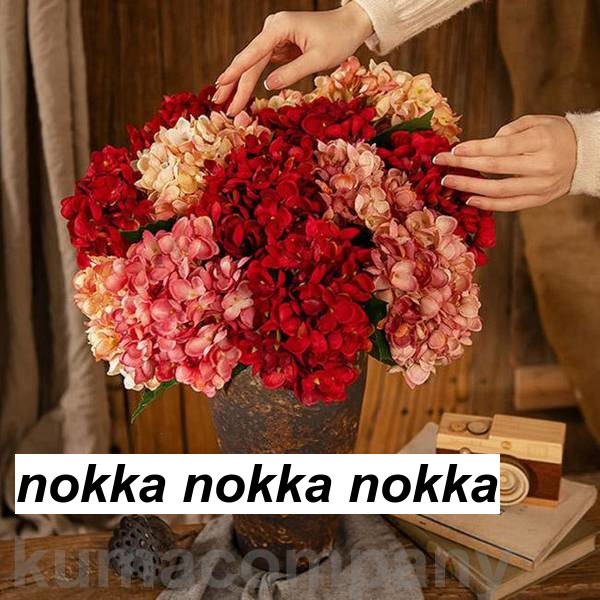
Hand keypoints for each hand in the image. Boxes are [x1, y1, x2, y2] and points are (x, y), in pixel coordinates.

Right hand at [213, 3, 372, 114]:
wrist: (350, 25)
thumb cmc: (338, 39)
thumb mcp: (318, 60)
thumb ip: (292, 73)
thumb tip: (267, 86)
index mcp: (280, 27)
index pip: (253, 53)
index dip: (236, 72)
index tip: (220, 86)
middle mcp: (272, 29)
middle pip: (249, 60)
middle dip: (235, 84)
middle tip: (220, 105)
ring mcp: (274, 37)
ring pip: (253, 64)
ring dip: (241, 85)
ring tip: (228, 105)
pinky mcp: (279, 46)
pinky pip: (262, 65)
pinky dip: (253, 80)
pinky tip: (241, 94)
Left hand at [433, 115, 576, 210]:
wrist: (586, 155)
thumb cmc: (555, 134)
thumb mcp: (537, 122)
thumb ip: (509, 131)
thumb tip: (481, 147)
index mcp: (541, 141)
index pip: (500, 147)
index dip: (474, 149)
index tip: (453, 150)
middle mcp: (541, 165)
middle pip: (495, 168)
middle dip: (463, 165)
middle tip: (441, 163)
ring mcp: (541, 186)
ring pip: (498, 190)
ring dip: (469, 187)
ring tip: (448, 181)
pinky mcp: (539, 200)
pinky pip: (509, 205)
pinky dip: (487, 204)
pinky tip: (468, 199)